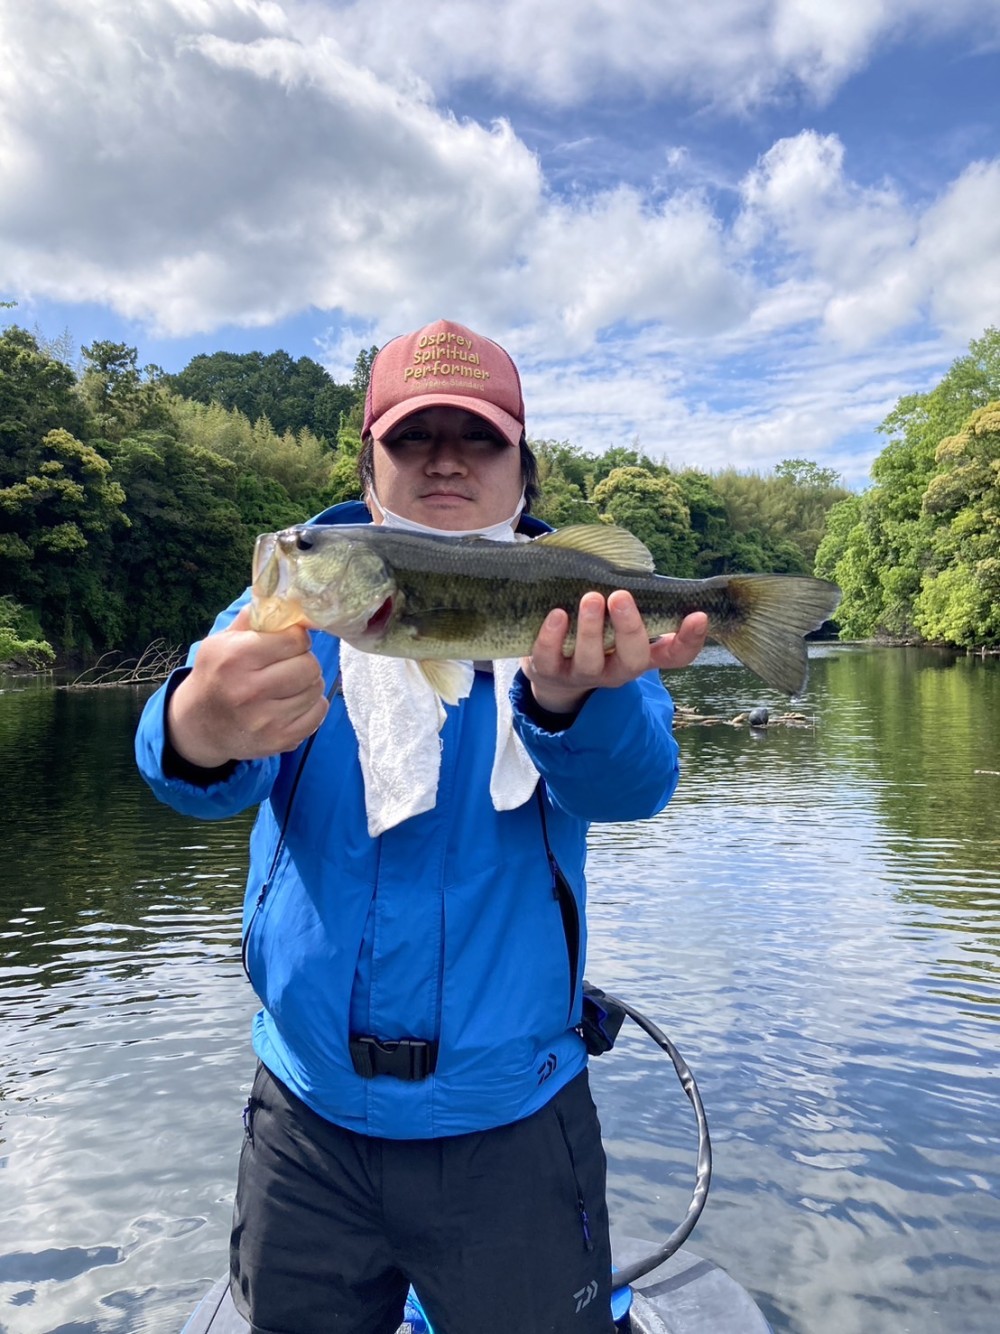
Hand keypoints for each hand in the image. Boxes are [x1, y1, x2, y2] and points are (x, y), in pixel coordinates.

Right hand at [167, 605, 329, 767]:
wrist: (199, 725)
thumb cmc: (216, 674)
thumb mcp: (222, 641)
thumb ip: (254, 617)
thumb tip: (287, 597)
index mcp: (236, 658)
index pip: (294, 640)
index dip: (295, 639)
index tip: (286, 643)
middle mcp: (250, 690)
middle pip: (309, 666)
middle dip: (303, 661)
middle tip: (290, 664)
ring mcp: (266, 720)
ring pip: (316, 689)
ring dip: (308, 683)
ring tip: (290, 683)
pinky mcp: (279, 740)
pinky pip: (318, 714)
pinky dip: (312, 705)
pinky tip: (294, 702)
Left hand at [522, 591, 708, 714]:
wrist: (550, 666)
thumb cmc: (594, 626)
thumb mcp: (619, 614)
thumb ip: (637, 593)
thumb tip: (646, 561)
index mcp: (641, 652)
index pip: (676, 655)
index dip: (691, 639)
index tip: (699, 615)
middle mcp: (616, 667)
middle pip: (633, 658)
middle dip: (630, 627)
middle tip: (621, 596)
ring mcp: (583, 672)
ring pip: (590, 660)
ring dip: (590, 628)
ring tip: (590, 598)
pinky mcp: (549, 672)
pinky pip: (549, 658)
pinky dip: (551, 636)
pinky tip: (556, 614)